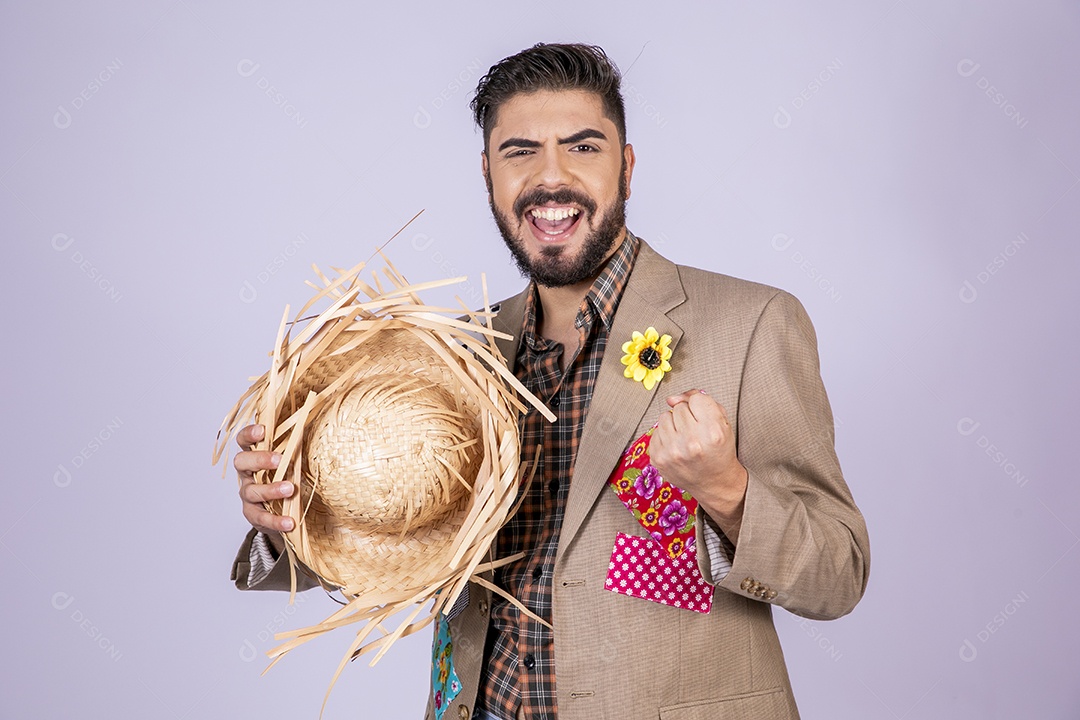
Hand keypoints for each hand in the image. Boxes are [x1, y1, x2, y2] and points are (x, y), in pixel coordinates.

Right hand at [234, 424, 293, 549]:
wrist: (283, 507)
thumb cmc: (288, 475)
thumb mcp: (293, 458)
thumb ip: (297, 443)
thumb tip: (313, 420)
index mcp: (254, 454)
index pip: (244, 440)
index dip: (249, 434)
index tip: (263, 430)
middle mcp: (247, 473)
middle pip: (242, 462)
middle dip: (259, 459)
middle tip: (279, 459)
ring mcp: (248, 494)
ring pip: (251, 491)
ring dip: (270, 489)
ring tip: (290, 489)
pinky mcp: (253, 514)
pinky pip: (260, 517)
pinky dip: (275, 520)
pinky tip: (289, 522)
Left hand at [649, 390, 747, 541]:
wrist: (714, 482)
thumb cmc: (718, 451)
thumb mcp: (722, 422)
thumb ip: (702, 401)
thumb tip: (672, 398)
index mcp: (712, 431)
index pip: (697, 399)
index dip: (701, 408)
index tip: (705, 420)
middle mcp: (692, 442)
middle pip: (679, 407)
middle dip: (687, 416)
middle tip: (696, 432)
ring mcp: (672, 452)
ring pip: (664, 416)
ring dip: (674, 425)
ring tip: (685, 439)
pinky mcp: (658, 458)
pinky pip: (655, 432)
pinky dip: (665, 436)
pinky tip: (677, 447)